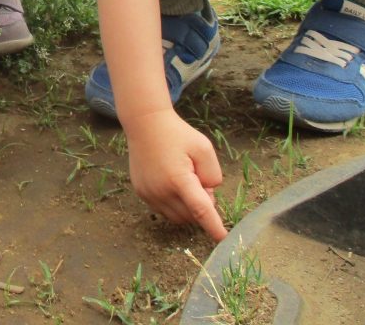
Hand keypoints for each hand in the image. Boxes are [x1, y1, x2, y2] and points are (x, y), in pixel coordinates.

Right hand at [124, 108, 227, 240]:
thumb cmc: (177, 134)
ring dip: (187, 208)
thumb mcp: (204, 148)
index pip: (201, 210)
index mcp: (179, 179)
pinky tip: (171, 183)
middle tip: (199, 181)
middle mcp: (161, 190)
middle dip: (201, 206)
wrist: (145, 124)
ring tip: (184, 182)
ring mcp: (148, 193)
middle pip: (190, 216)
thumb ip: (213, 174)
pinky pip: (163, 210)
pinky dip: (173, 204)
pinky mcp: (141, 193)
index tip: (223, 239)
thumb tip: (208, 196)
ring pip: (176, 217)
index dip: (213, 227)